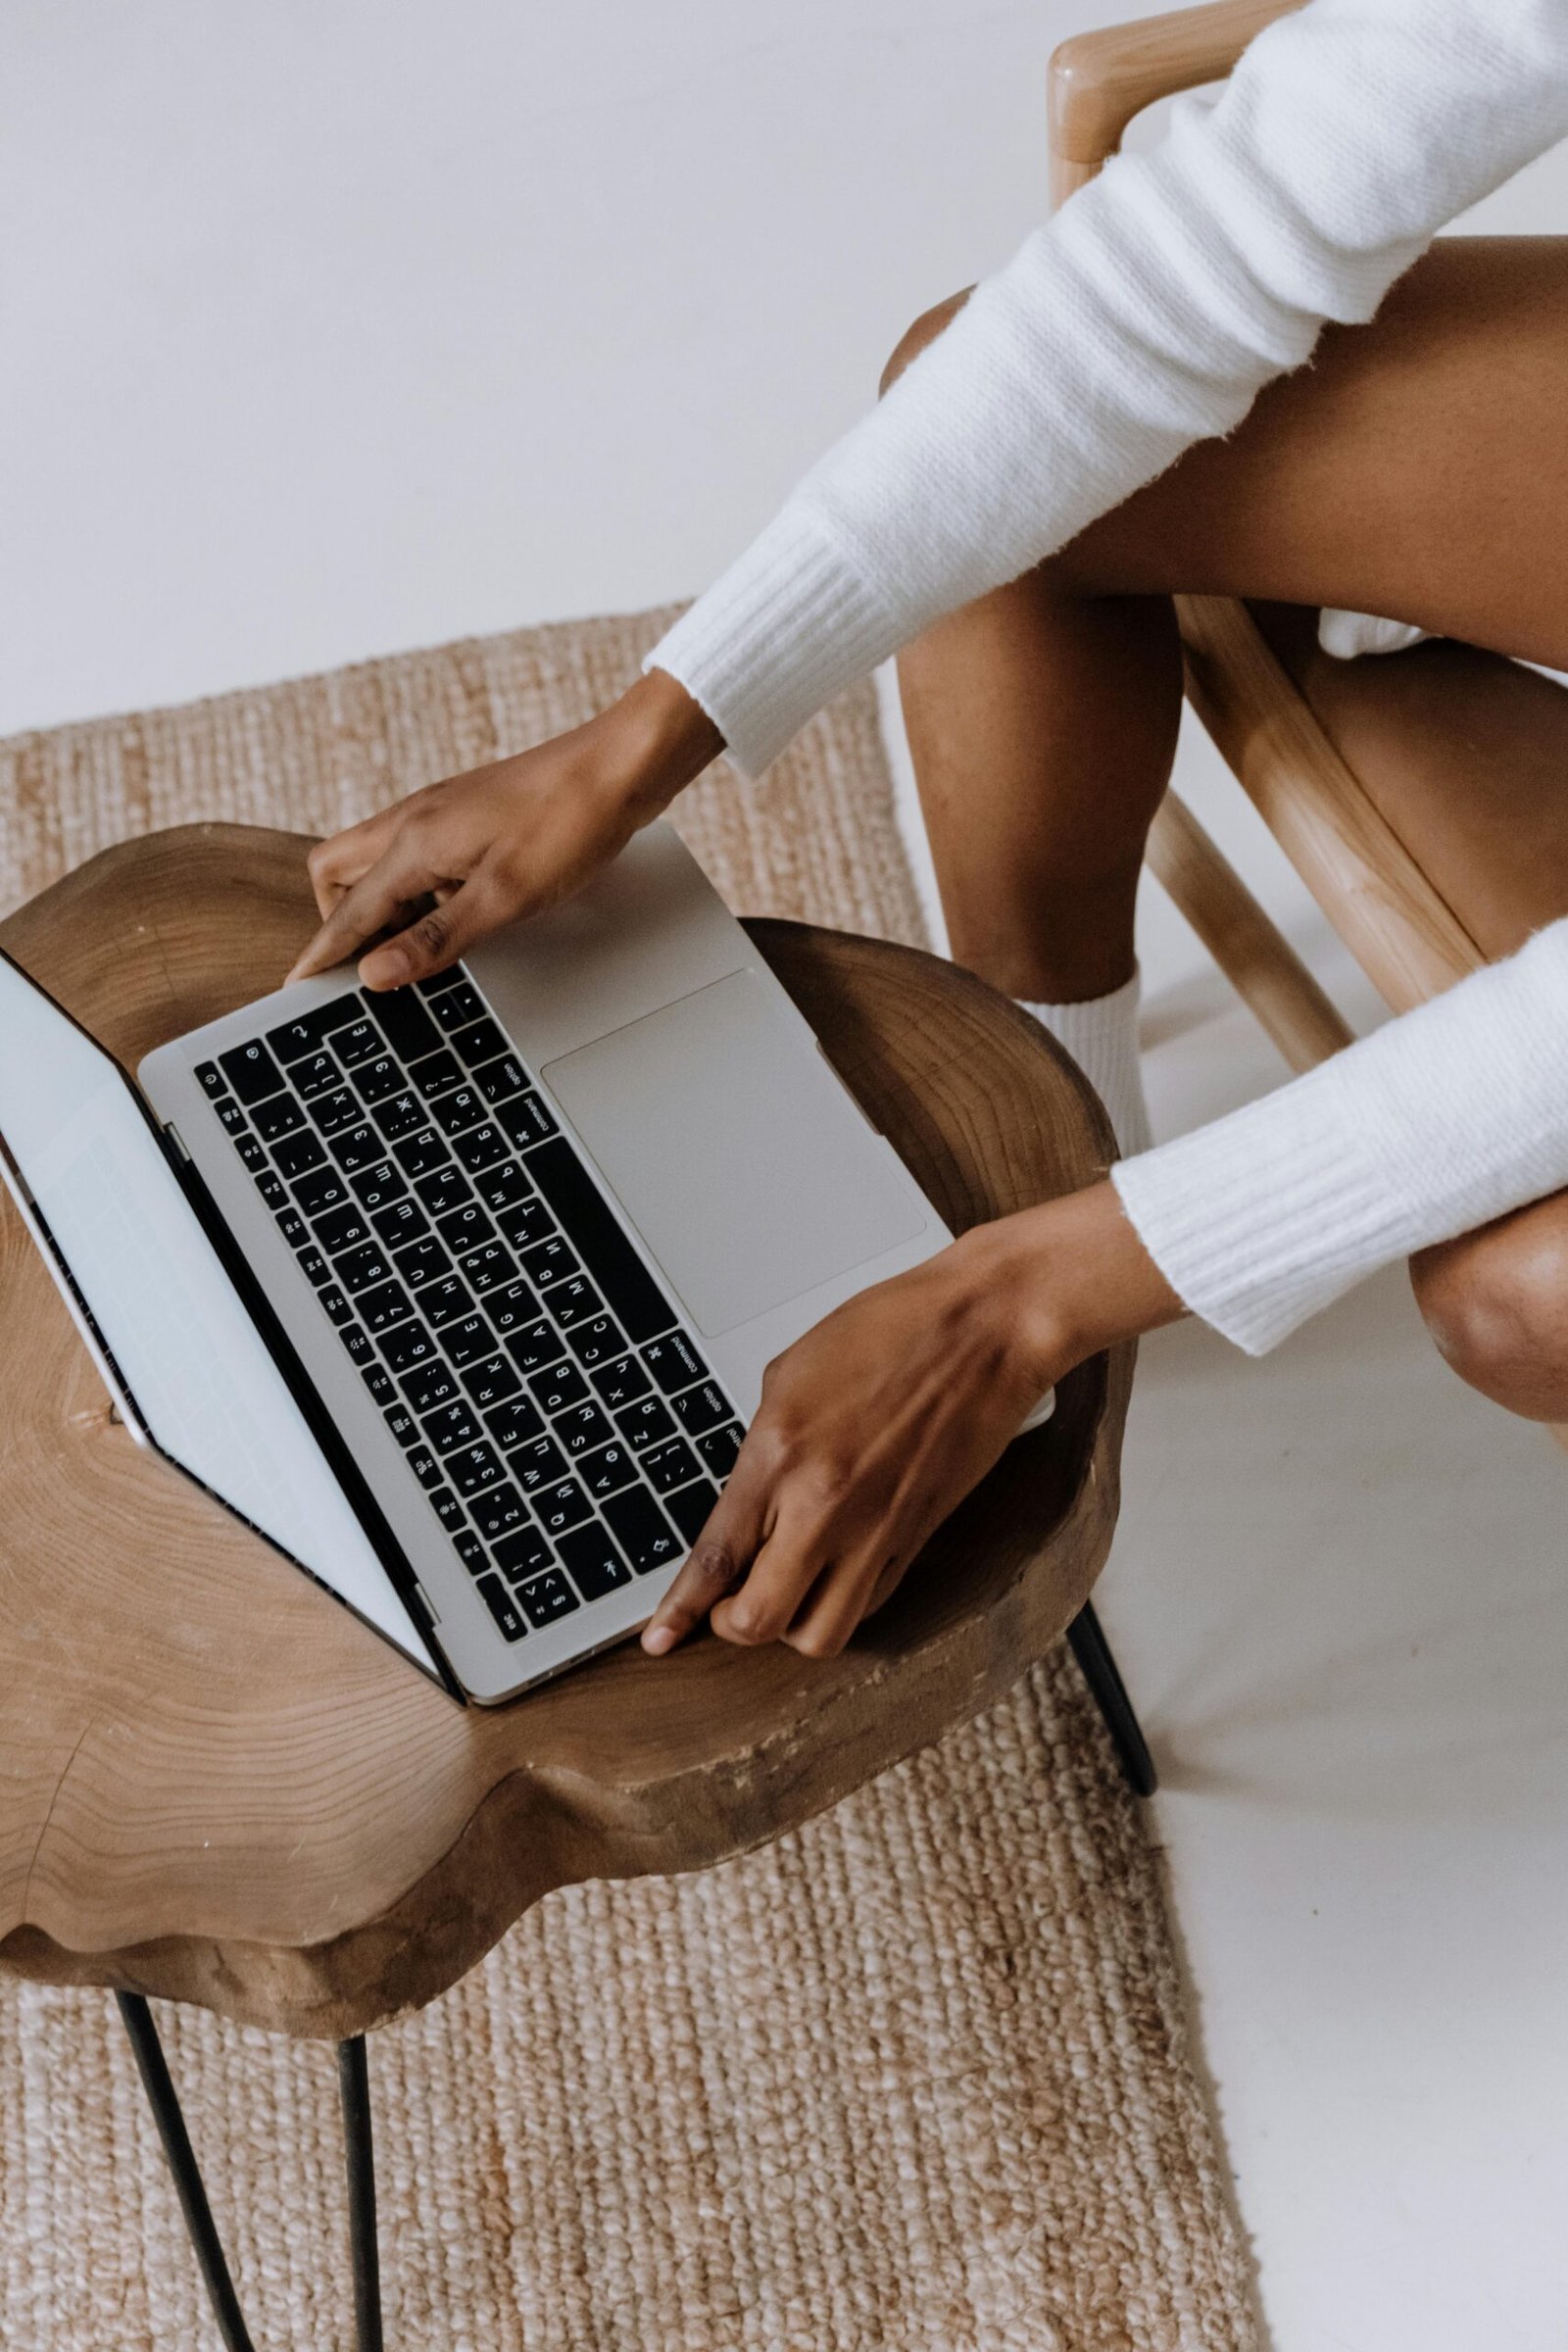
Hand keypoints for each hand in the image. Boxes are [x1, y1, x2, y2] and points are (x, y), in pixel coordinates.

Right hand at [287, 668, 722, 988]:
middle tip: (374, 965)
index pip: (347, 913)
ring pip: (377, 864)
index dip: (323, 956)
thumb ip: (436, 939)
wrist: (618, 766)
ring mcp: (437, 814)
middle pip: (339, 876)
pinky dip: (418, 890)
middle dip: (344, 923)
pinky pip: (415, 856)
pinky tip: (457, 911)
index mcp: (411, 842)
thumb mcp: (504, 898)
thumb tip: (375, 973)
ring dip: (385, 907)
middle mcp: (412, 821)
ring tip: (421, 947)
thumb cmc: (569, 823)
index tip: (297, 989)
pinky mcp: (463, 815)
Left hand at [642, 1181, 1181, 1660]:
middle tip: (725, 1605)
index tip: (658, 1638)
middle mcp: (823, 1504)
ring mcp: (876, 1527)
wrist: (984, 1328)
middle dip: (729, 1625)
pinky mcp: (918, 1536)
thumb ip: (761, 1447)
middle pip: (757, 1620)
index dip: (679, 1611)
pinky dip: (840, 1604)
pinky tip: (832, 1574)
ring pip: (818, 1635)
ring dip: (789, 1627)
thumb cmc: (894, 1329)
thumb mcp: (793, 1373)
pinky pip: (869, 1604)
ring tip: (782, 1593)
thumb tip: (743, 1498)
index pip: (715, 1558)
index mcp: (779, 1454)